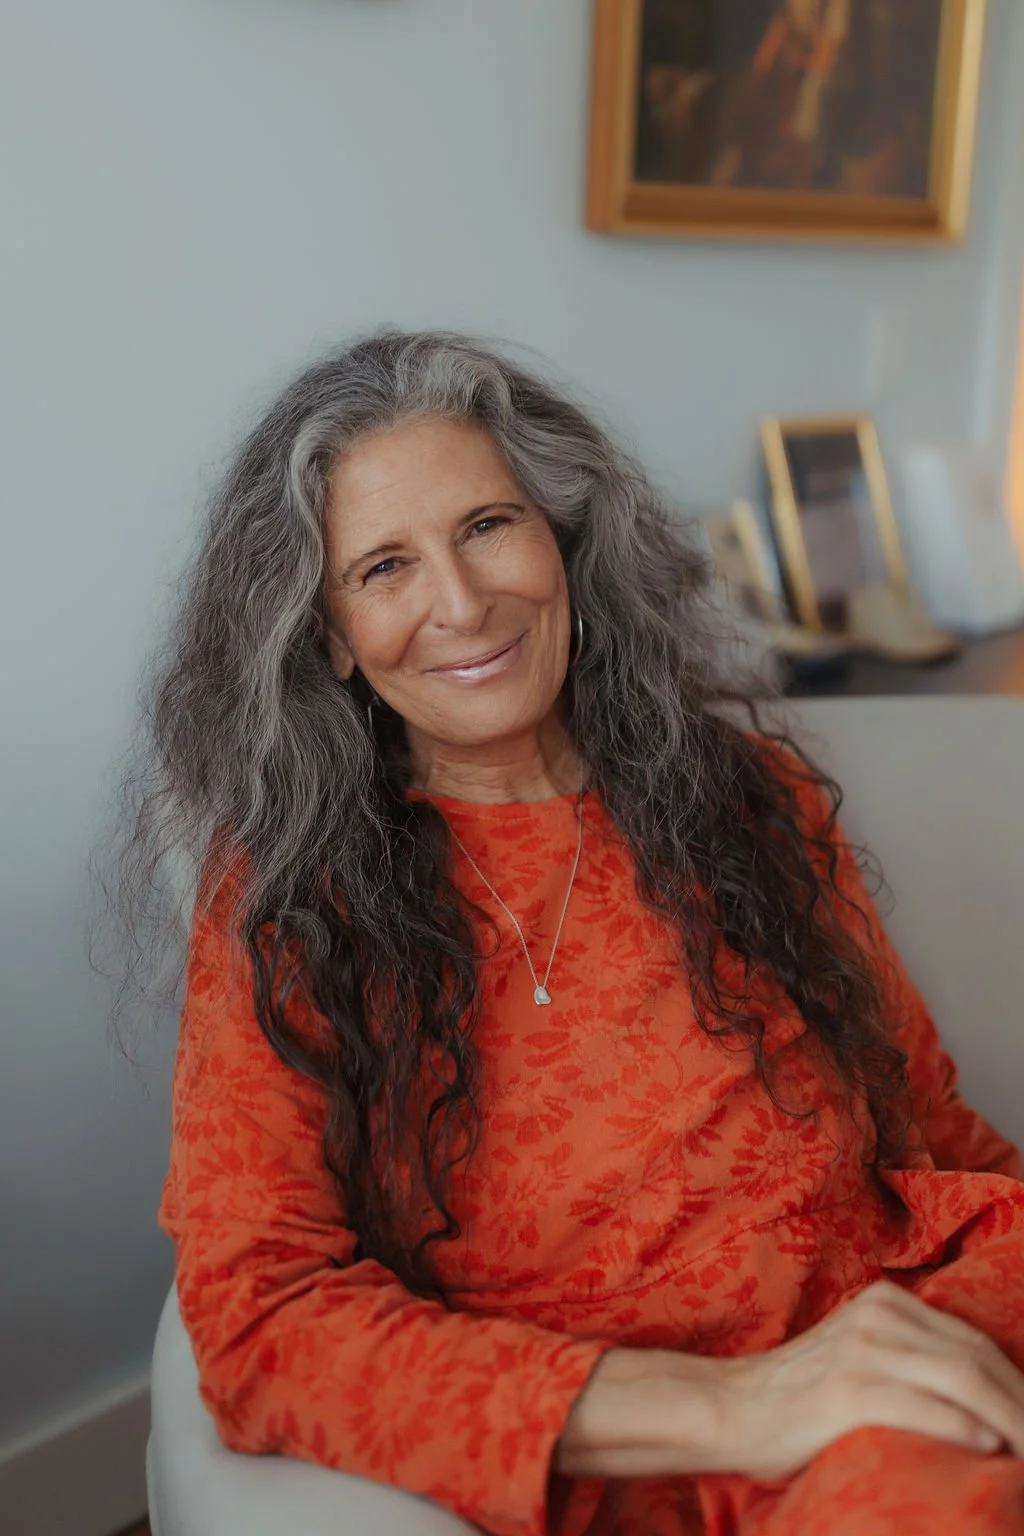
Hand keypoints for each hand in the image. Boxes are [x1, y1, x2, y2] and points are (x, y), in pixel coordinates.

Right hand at [701, 1280, 1023, 1480]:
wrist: (728, 1408)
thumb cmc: (796, 1395)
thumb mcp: (857, 1353)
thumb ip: (906, 1356)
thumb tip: (978, 1398)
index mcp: (883, 1302)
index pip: (973, 1341)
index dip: (1014, 1384)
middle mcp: (877, 1316)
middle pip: (976, 1357)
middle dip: (1019, 1403)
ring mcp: (862, 1351)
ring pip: (962, 1377)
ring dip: (1009, 1419)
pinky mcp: (847, 1391)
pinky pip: (923, 1406)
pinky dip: (964, 1428)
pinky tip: (989, 1448)